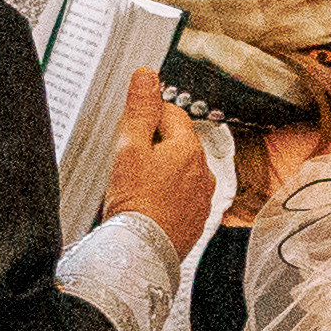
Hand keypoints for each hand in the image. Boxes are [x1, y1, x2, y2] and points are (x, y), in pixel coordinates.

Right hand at [103, 71, 212, 257]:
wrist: (141, 254)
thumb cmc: (135, 205)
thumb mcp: (129, 148)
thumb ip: (139, 109)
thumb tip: (148, 76)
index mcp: (188, 149)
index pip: (169, 113)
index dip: (145, 118)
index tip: (128, 134)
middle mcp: (203, 171)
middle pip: (176, 142)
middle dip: (153, 146)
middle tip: (127, 164)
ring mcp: (202, 198)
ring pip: (180, 170)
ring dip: (161, 172)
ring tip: (136, 188)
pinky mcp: (196, 220)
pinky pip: (182, 197)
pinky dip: (166, 196)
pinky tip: (147, 206)